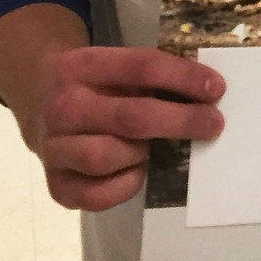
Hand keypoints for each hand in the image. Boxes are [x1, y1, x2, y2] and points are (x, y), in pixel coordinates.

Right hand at [31, 46, 224, 212]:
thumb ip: (156, 77)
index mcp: (82, 65)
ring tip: (152, 148)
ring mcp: (53, 148)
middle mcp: (62, 106)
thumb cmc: (100, 87)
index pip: (141, 67)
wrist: (43, 106)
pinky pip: (97, 195)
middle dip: (180, 121)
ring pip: (107, 157)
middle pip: (130, 116)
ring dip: (141, 154)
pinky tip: (136, 170)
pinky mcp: (55, 185)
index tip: (216, 89)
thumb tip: (210, 93)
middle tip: (213, 124)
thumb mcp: (119, 69)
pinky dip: (125, 185)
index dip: (183, 77)